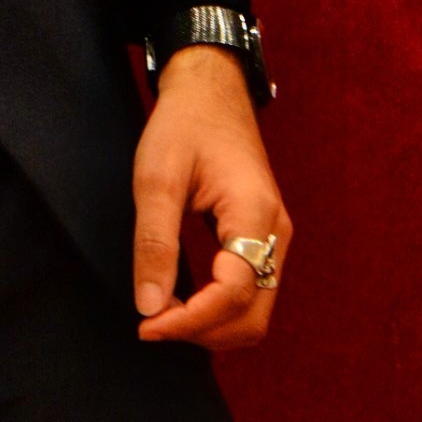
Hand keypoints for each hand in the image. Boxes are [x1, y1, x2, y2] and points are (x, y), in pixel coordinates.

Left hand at [132, 44, 290, 349]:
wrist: (211, 89)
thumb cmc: (184, 124)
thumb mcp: (157, 177)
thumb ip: (155, 242)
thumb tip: (149, 306)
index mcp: (254, 214)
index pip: (234, 295)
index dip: (191, 321)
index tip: (146, 326)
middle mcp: (275, 233)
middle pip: (253, 316)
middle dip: (203, 331)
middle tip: (151, 324)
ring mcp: (274, 237)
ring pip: (255, 311)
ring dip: (212, 326)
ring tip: (163, 314)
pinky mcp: (262, 237)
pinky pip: (250, 292)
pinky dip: (219, 309)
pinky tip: (183, 301)